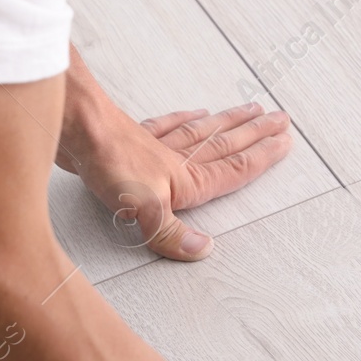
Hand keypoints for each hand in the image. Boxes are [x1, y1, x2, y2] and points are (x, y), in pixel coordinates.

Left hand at [57, 100, 292, 260]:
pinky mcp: (132, 138)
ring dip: (229, 123)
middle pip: (226, 145)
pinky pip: (167, 125)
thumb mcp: (143, 209)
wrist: (75, 128)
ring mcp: (156, 146)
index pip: (234, 170)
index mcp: (186, 180)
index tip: (285, 143)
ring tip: (252, 110)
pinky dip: (184, 119)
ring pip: (203, 133)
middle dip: (255, 134)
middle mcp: (177, 160)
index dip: (261, 158)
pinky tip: (196, 112)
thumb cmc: (108, 165)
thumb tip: (203, 250)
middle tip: (281, 119)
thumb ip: (172, 233)